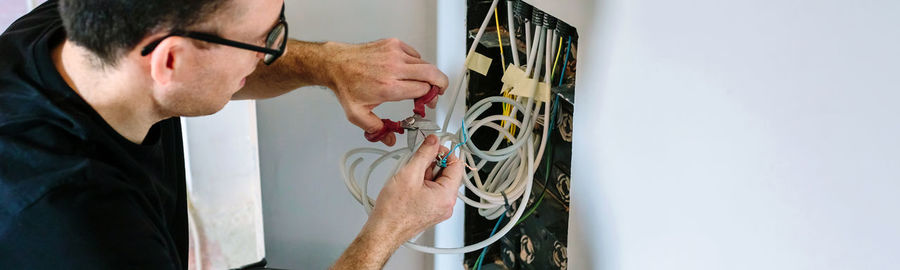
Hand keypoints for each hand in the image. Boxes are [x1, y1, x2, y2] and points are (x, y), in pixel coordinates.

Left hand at [323, 39, 448, 145]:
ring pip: (426, 64)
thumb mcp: (358, 115)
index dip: (428, 99)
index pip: (423, 91)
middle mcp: (394, 69)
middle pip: (432, 74)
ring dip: (428, 75)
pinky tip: (408, 71)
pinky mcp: (394, 44)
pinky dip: (417, 63)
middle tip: (437, 92)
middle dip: (440, 85)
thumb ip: (377, 129)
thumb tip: (390, 139)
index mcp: (388, 87)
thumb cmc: (346, 85)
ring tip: (421, 83)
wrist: (336, 64)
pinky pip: (415, 54)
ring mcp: (395, 54)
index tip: (425, 104)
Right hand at [363, 135, 463, 244]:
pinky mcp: (430, 210)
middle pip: (447, 173)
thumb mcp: (409, 174)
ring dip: (424, 173)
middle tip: (415, 163)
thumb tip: (433, 141)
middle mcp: (447, 204)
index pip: (457, 165)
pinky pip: (431, 190)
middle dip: (431, 164)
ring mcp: (438, 209)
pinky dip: (420, 183)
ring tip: (408, 177)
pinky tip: (407, 185)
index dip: (444, 152)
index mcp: (447, 196)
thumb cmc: (394, 211)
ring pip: (437, 181)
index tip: (432, 147)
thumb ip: (424, 153)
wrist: (382, 231)